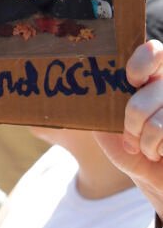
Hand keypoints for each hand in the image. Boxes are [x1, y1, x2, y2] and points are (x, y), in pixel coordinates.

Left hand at [96, 41, 162, 213]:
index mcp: (151, 76)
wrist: (151, 177)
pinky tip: (160, 153)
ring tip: (145, 146)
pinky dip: (155, 149)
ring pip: (156, 120)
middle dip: (133, 117)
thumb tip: (73, 82)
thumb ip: (99, 99)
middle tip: (130, 130)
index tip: (129, 79)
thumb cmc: (128, 145)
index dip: (142, 61)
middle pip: (151, 89)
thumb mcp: (105, 119)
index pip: (154, 51)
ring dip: (143, 140)